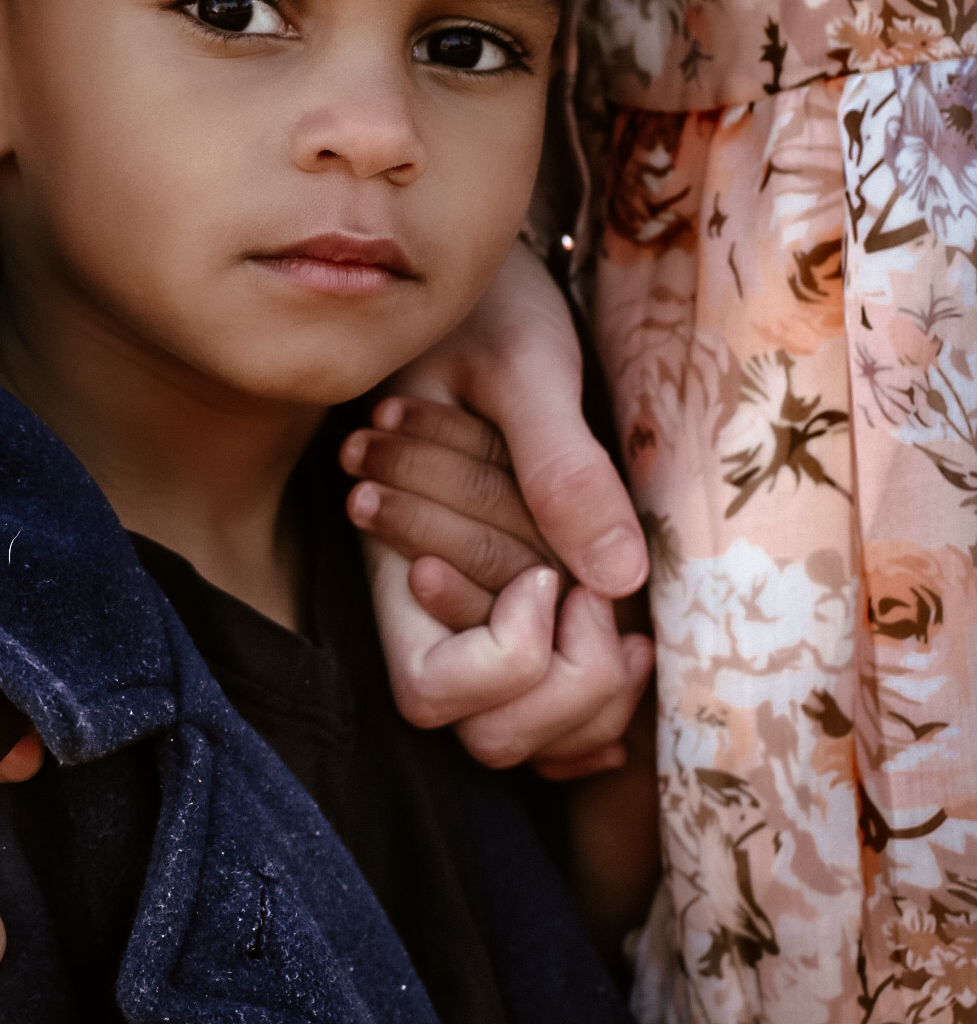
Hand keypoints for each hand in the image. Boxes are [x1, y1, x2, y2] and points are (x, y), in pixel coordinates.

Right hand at [344, 240, 651, 774]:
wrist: (489, 287)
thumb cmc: (492, 308)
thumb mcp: (525, 365)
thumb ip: (559, 465)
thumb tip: (614, 578)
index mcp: (397, 548)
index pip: (431, 689)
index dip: (505, 661)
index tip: (550, 578)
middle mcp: (428, 600)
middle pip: (483, 733)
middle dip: (566, 692)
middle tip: (605, 606)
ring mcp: (471, 608)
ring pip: (518, 735)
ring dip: (588, 704)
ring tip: (624, 623)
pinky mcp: (512, 599)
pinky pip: (545, 705)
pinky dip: (594, 705)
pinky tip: (628, 640)